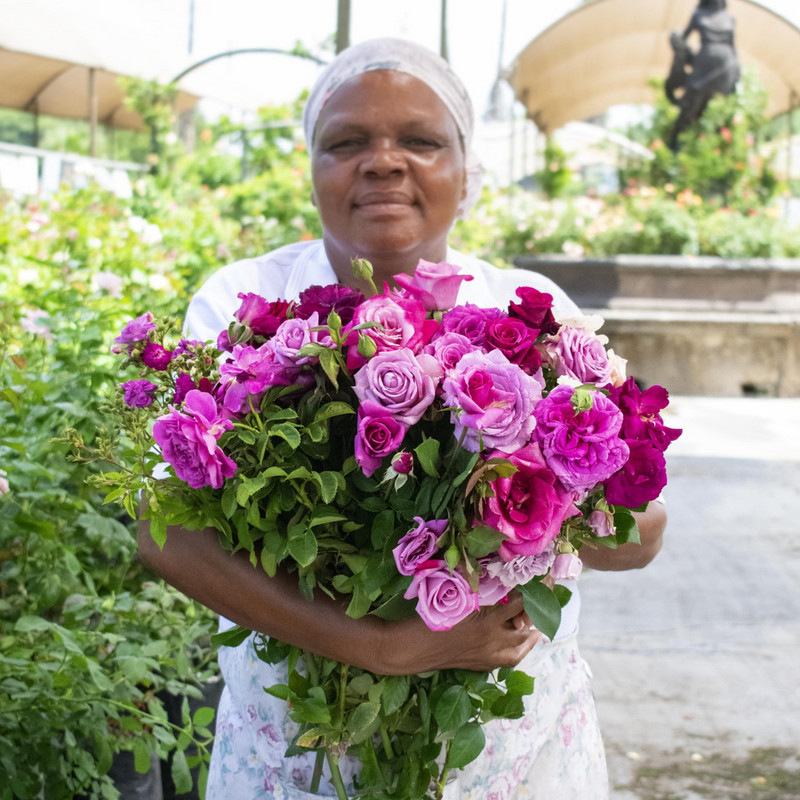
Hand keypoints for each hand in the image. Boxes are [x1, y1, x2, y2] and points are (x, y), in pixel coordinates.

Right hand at [374, 592, 543, 674]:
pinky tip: (521, 638)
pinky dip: (519, 646)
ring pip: (522, 645)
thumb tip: (492, 564)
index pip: (523, 604)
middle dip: (539, 610)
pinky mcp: (482, 664)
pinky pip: (510, 658)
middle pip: (528, 626)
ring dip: (532, 631)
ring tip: (538, 619)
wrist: (411, 648)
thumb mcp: (454, 593)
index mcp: (487, 623)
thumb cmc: (428, 615)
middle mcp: (493, 642)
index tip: (547, 576)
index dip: (537, 589)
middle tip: (545, 593)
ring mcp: (489, 656)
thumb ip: (476, 581)